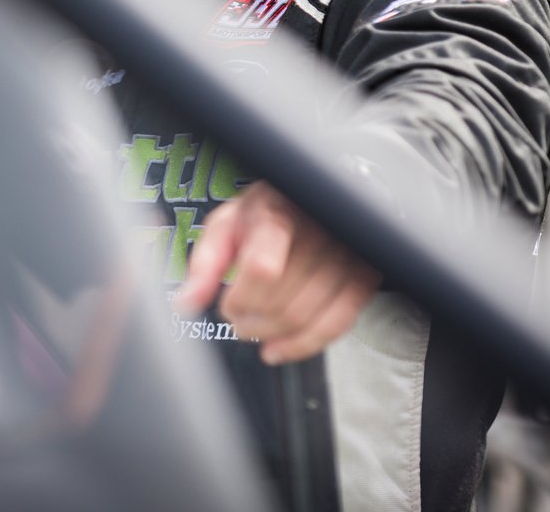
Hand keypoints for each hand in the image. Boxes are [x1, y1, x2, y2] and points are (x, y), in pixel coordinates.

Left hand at [175, 182, 379, 364]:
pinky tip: (278, 350)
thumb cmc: (266, 212)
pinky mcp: (362, 277)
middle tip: (237, 321)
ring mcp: (345, 256)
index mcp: (278, 213)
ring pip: (306, 317)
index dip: (240, 299)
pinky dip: (303, 346)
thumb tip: (186, 303)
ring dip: (272, 335)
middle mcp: (317, 232)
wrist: (313, 199)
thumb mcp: (227, 224)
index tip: (227, 306)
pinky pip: (337, 324)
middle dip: (251, 322)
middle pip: (282, 300)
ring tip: (253, 330)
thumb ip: (206, 262)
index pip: (262, 269)